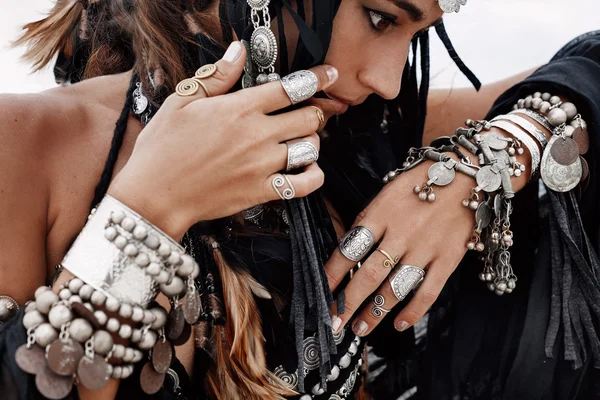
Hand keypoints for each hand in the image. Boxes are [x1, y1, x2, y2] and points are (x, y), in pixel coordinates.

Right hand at [108, 41, 338, 238]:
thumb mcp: (182, 102)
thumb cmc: (163, 148)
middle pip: (308, 117)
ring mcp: (262, 164)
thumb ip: (217, 76)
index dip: (317, 78)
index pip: (291, 87)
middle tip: (308, 112)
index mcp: (239, 108)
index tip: (329, 75)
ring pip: (309, 147)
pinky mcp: (261, 191)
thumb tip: (239, 51)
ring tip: (301, 140)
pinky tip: (307, 169)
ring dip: (311, 141)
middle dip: (313, 111)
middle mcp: (257, 135)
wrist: (154, 195)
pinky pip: (304, 184)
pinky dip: (313, 176)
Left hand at [327, 130, 533, 336]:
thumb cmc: (420, 182)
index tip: (320, 293)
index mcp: (381, 213)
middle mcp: (401, 233)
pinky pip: (429, 291)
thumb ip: (368, 221)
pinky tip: (399, 324)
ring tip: (359, 329)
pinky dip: (413, 312)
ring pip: (396, 288)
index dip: (332, 274)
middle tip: (334, 322)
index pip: (349, 249)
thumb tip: (346, 250)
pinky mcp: (448, 258)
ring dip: (375, 312)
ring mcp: (426, 248)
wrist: (467, 173)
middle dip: (348, 302)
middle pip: (368, 274)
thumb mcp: (386, 193)